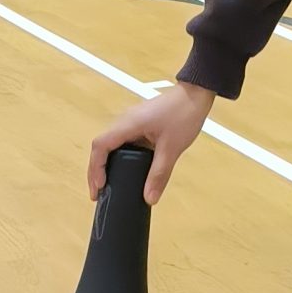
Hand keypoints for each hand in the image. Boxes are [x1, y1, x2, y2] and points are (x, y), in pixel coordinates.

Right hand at [88, 81, 214, 204]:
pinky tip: (125, 171)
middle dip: (96, 170)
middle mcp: (124, 121)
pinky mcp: (139, 124)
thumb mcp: (171, 149)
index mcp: (128, 124)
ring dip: (106, 164)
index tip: (99, 186)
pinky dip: (119, 158)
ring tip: (108, 186)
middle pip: (101, 146)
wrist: (196, 94)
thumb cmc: (184, 115)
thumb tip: (149, 198)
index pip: (100, 146)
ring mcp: (131, 122)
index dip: (96, 167)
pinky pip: (123, 142)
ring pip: (111, 145)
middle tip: (99, 193)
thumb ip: (159, 174)